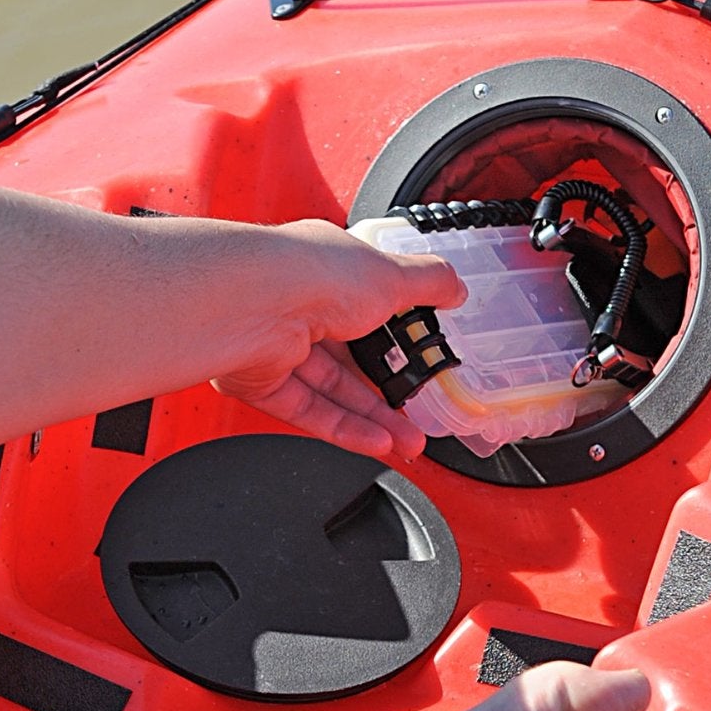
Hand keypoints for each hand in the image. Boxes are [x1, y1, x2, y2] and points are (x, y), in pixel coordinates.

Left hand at [212, 220, 464, 462]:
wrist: (256, 302)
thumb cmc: (312, 273)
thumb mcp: (392, 273)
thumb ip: (428, 283)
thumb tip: (454, 287)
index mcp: (326, 269)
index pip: (366, 301)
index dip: (396, 329)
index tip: (422, 353)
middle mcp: (298, 304)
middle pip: (350, 356)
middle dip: (388, 388)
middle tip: (419, 408)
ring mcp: (277, 344)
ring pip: (332, 390)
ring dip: (372, 417)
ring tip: (409, 439)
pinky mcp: (261, 381)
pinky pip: (309, 411)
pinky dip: (344, 428)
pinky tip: (377, 441)